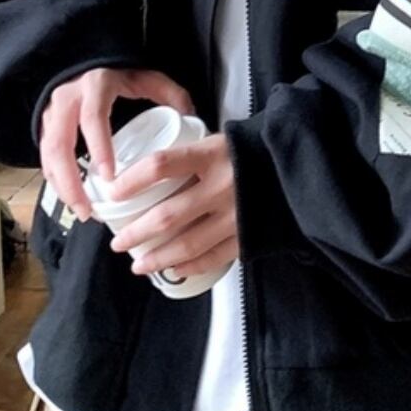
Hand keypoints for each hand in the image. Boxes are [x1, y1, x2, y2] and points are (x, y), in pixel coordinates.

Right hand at [38, 67, 193, 221]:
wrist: (83, 61)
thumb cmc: (116, 71)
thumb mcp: (145, 76)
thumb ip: (170, 93)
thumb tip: (192, 118)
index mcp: (94, 86)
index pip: (93, 119)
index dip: (100, 149)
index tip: (110, 178)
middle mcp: (67, 100)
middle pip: (60, 145)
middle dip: (71, 182)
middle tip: (89, 210)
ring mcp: (51, 114)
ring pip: (48, 155)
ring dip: (61, 187)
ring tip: (82, 212)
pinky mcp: (44, 126)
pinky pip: (45, 157)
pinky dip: (55, 181)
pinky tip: (71, 199)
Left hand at [105, 134, 238, 278]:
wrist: (299, 163)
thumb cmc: (251, 149)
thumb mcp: (219, 141)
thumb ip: (189, 156)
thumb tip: (143, 173)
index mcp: (211, 155)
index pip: (160, 166)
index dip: (131, 181)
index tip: (111, 191)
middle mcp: (221, 186)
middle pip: (166, 216)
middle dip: (136, 233)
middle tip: (117, 242)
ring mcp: (236, 214)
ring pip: (187, 244)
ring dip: (157, 257)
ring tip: (138, 263)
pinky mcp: (248, 234)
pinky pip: (214, 257)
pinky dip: (190, 266)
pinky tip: (173, 269)